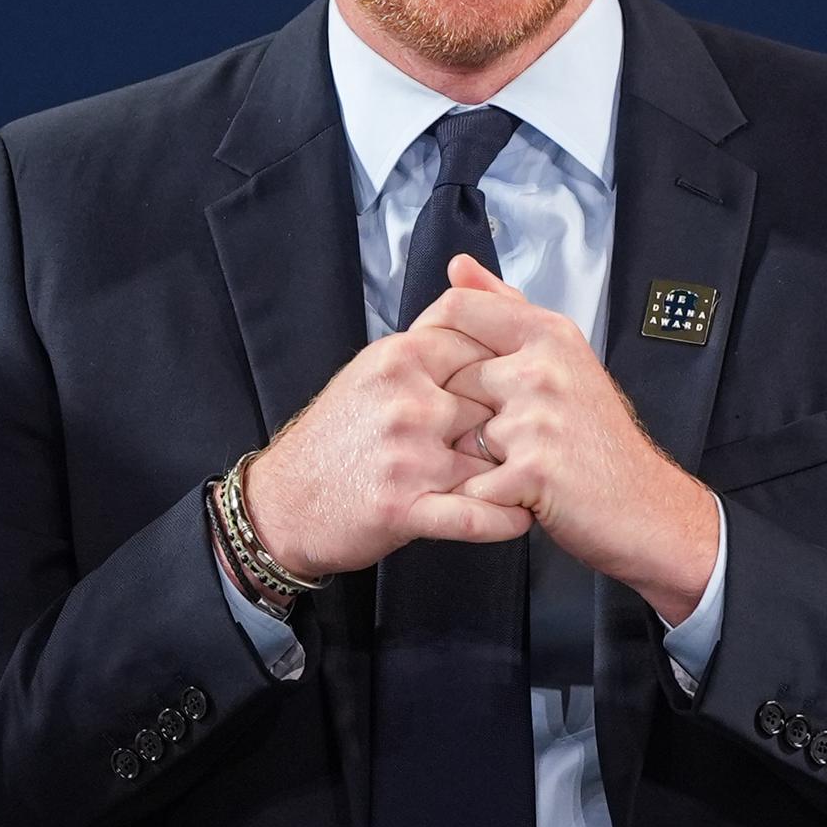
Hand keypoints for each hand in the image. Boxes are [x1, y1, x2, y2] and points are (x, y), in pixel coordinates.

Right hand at [237, 325, 532, 582]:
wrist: (282, 503)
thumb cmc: (335, 437)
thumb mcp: (373, 370)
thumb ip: (426, 344)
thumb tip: (479, 307)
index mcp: (401, 358)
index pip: (482, 343)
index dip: (511, 366)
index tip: (530, 384)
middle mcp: (406, 400)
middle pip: (496, 399)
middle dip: (518, 420)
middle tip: (544, 437)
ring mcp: (406, 455)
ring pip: (493, 457)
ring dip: (520, 472)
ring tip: (544, 480)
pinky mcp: (404, 508)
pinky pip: (476, 515)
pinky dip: (506, 519)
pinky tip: (522, 516)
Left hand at [413, 255, 719, 624]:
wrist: (643, 507)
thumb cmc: (598, 438)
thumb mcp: (561, 357)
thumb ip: (505, 309)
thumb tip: (460, 266)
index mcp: (549, 334)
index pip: (459, 308)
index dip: (432, 338)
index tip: (435, 368)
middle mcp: (543, 368)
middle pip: (450, 378)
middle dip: (462, 415)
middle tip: (501, 439)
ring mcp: (537, 417)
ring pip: (458, 433)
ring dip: (476, 460)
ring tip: (517, 468)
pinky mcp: (532, 469)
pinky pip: (471, 482)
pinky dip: (484, 497)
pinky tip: (516, 495)